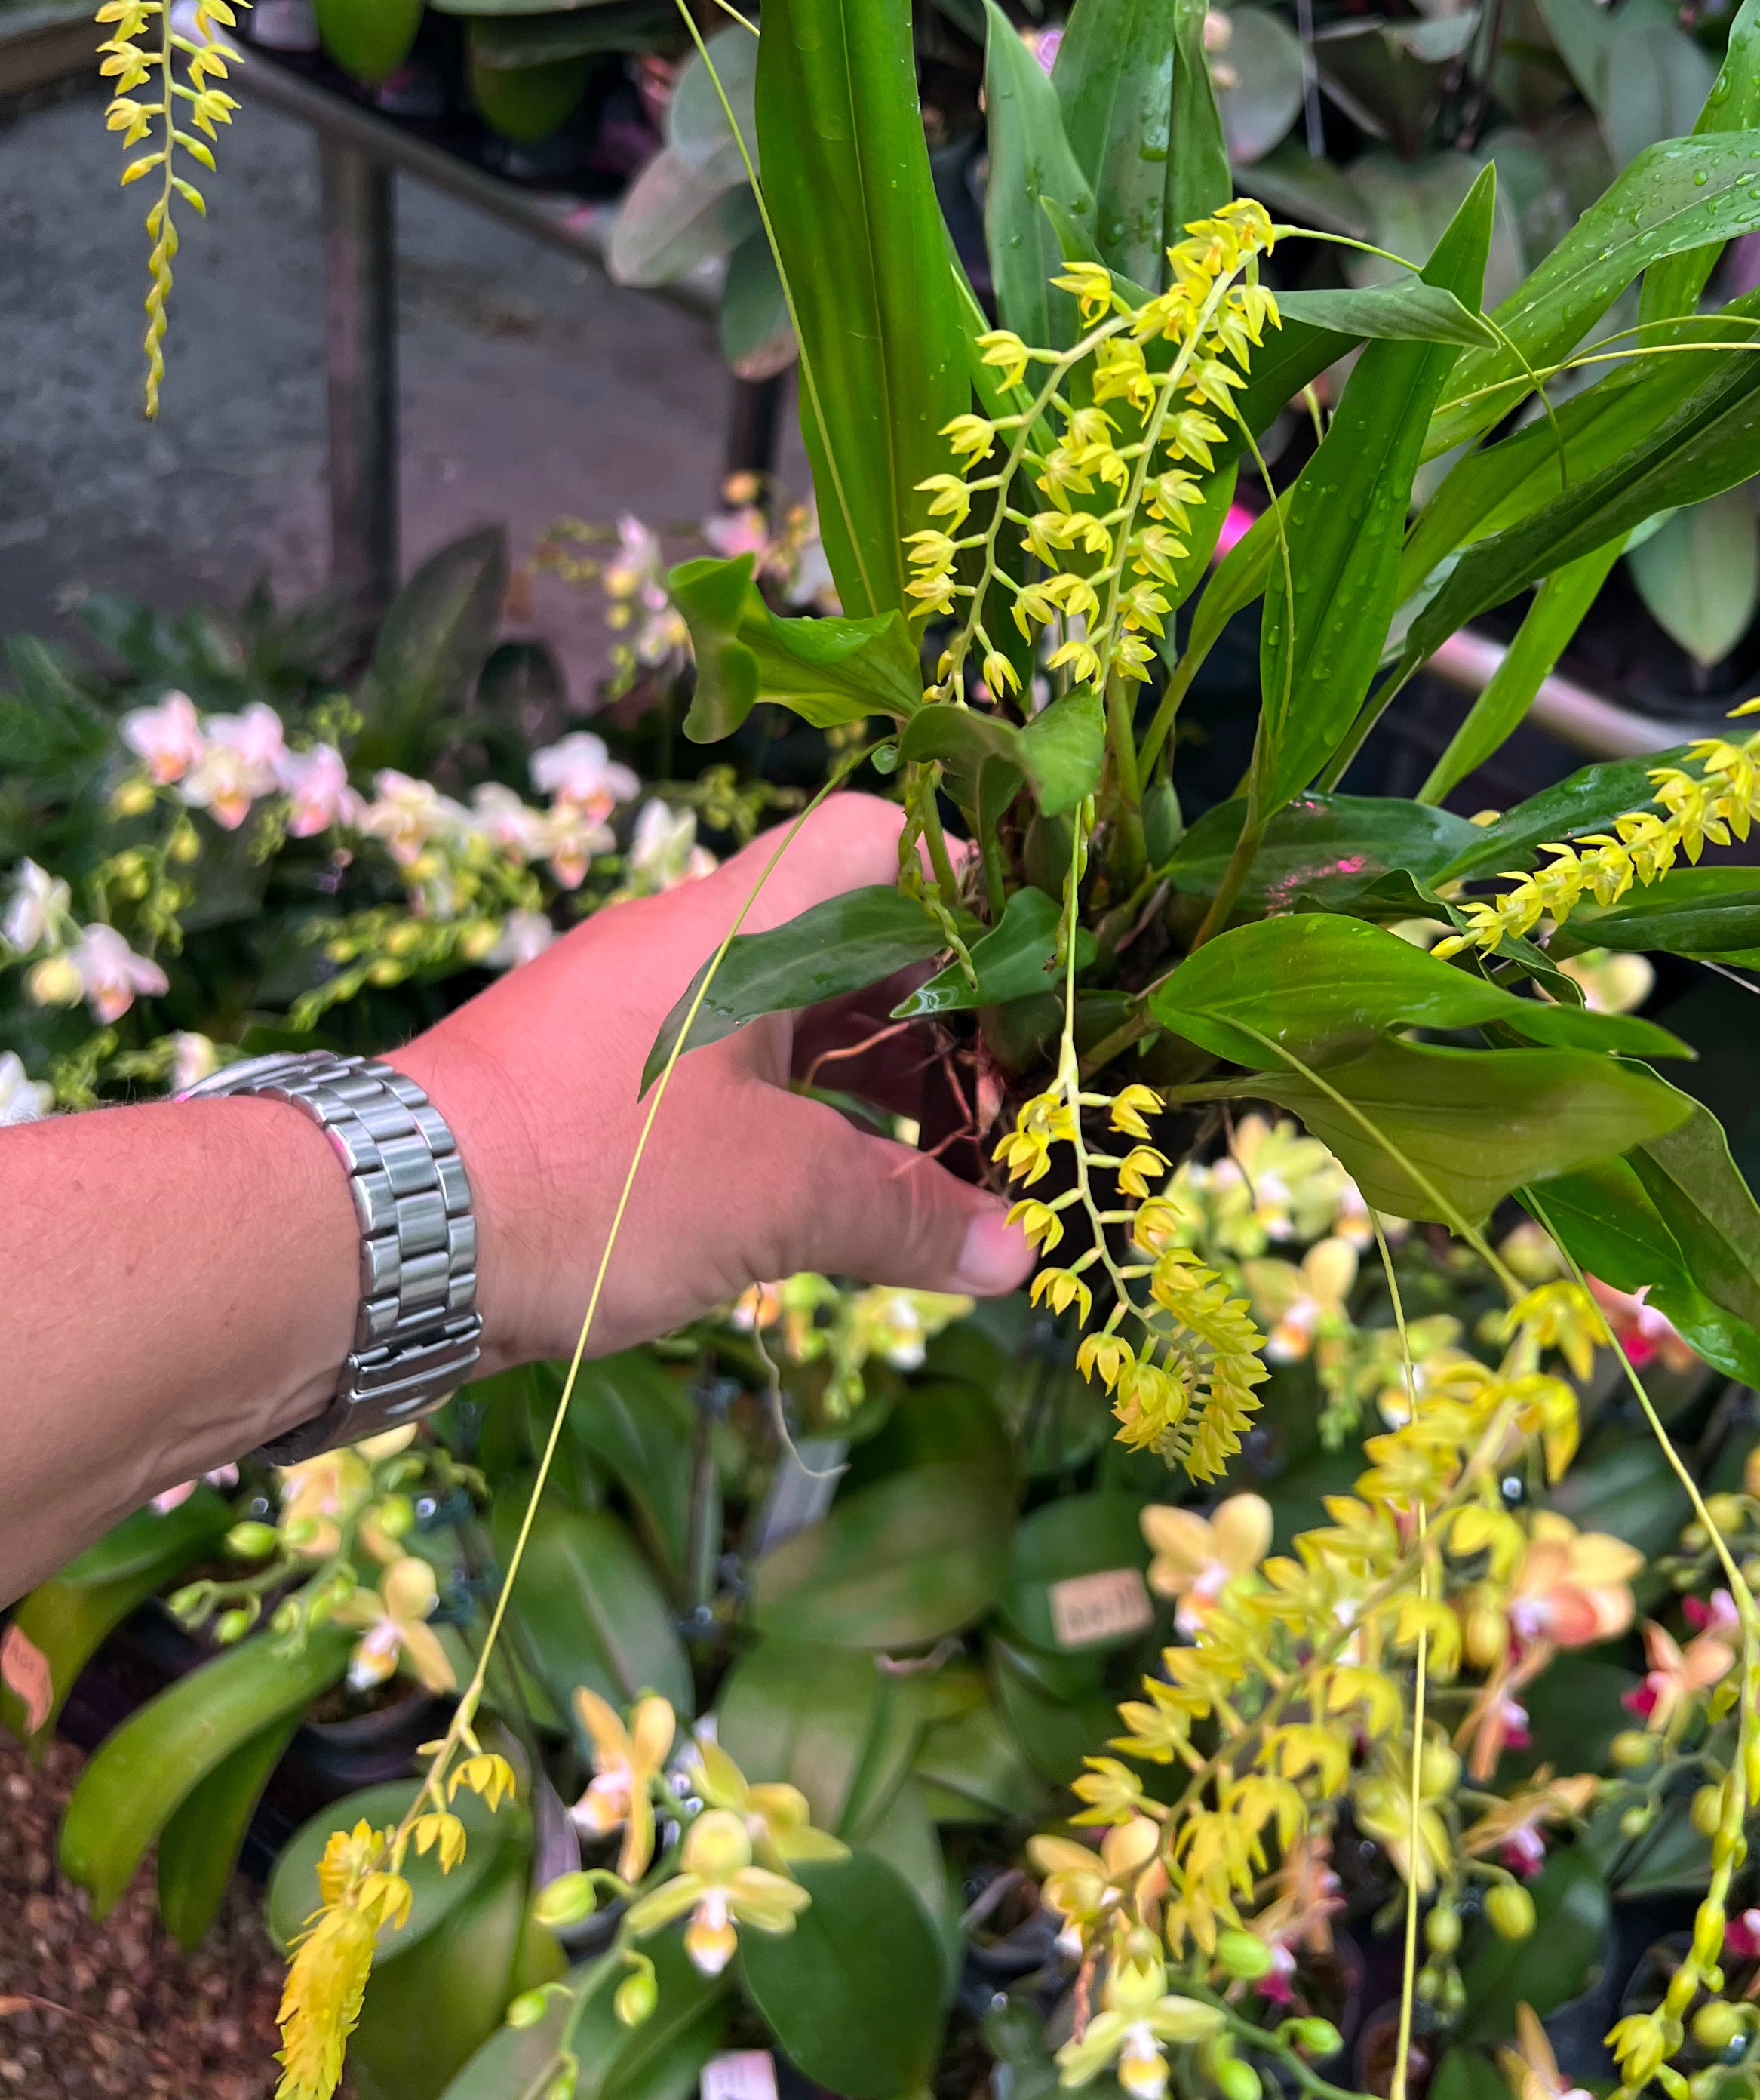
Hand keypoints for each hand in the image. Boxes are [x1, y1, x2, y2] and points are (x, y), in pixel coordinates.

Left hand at [397, 794, 1031, 1370]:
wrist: (375, 1233)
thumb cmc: (588, 1175)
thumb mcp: (773, 1198)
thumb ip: (904, 1217)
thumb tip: (1012, 1256)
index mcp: (750, 921)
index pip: (891, 844)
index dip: (983, 897)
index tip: (1044, 986)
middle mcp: (703, 950)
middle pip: (863, 948)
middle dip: (950, 1030)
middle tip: (1018, 1115)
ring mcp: (653, 1022)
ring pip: (806, 1028)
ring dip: (887, 1096)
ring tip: (960, 1184)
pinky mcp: (614, 1098)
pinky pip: (747, 1091)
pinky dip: (816, 1138)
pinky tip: (860, 1216)